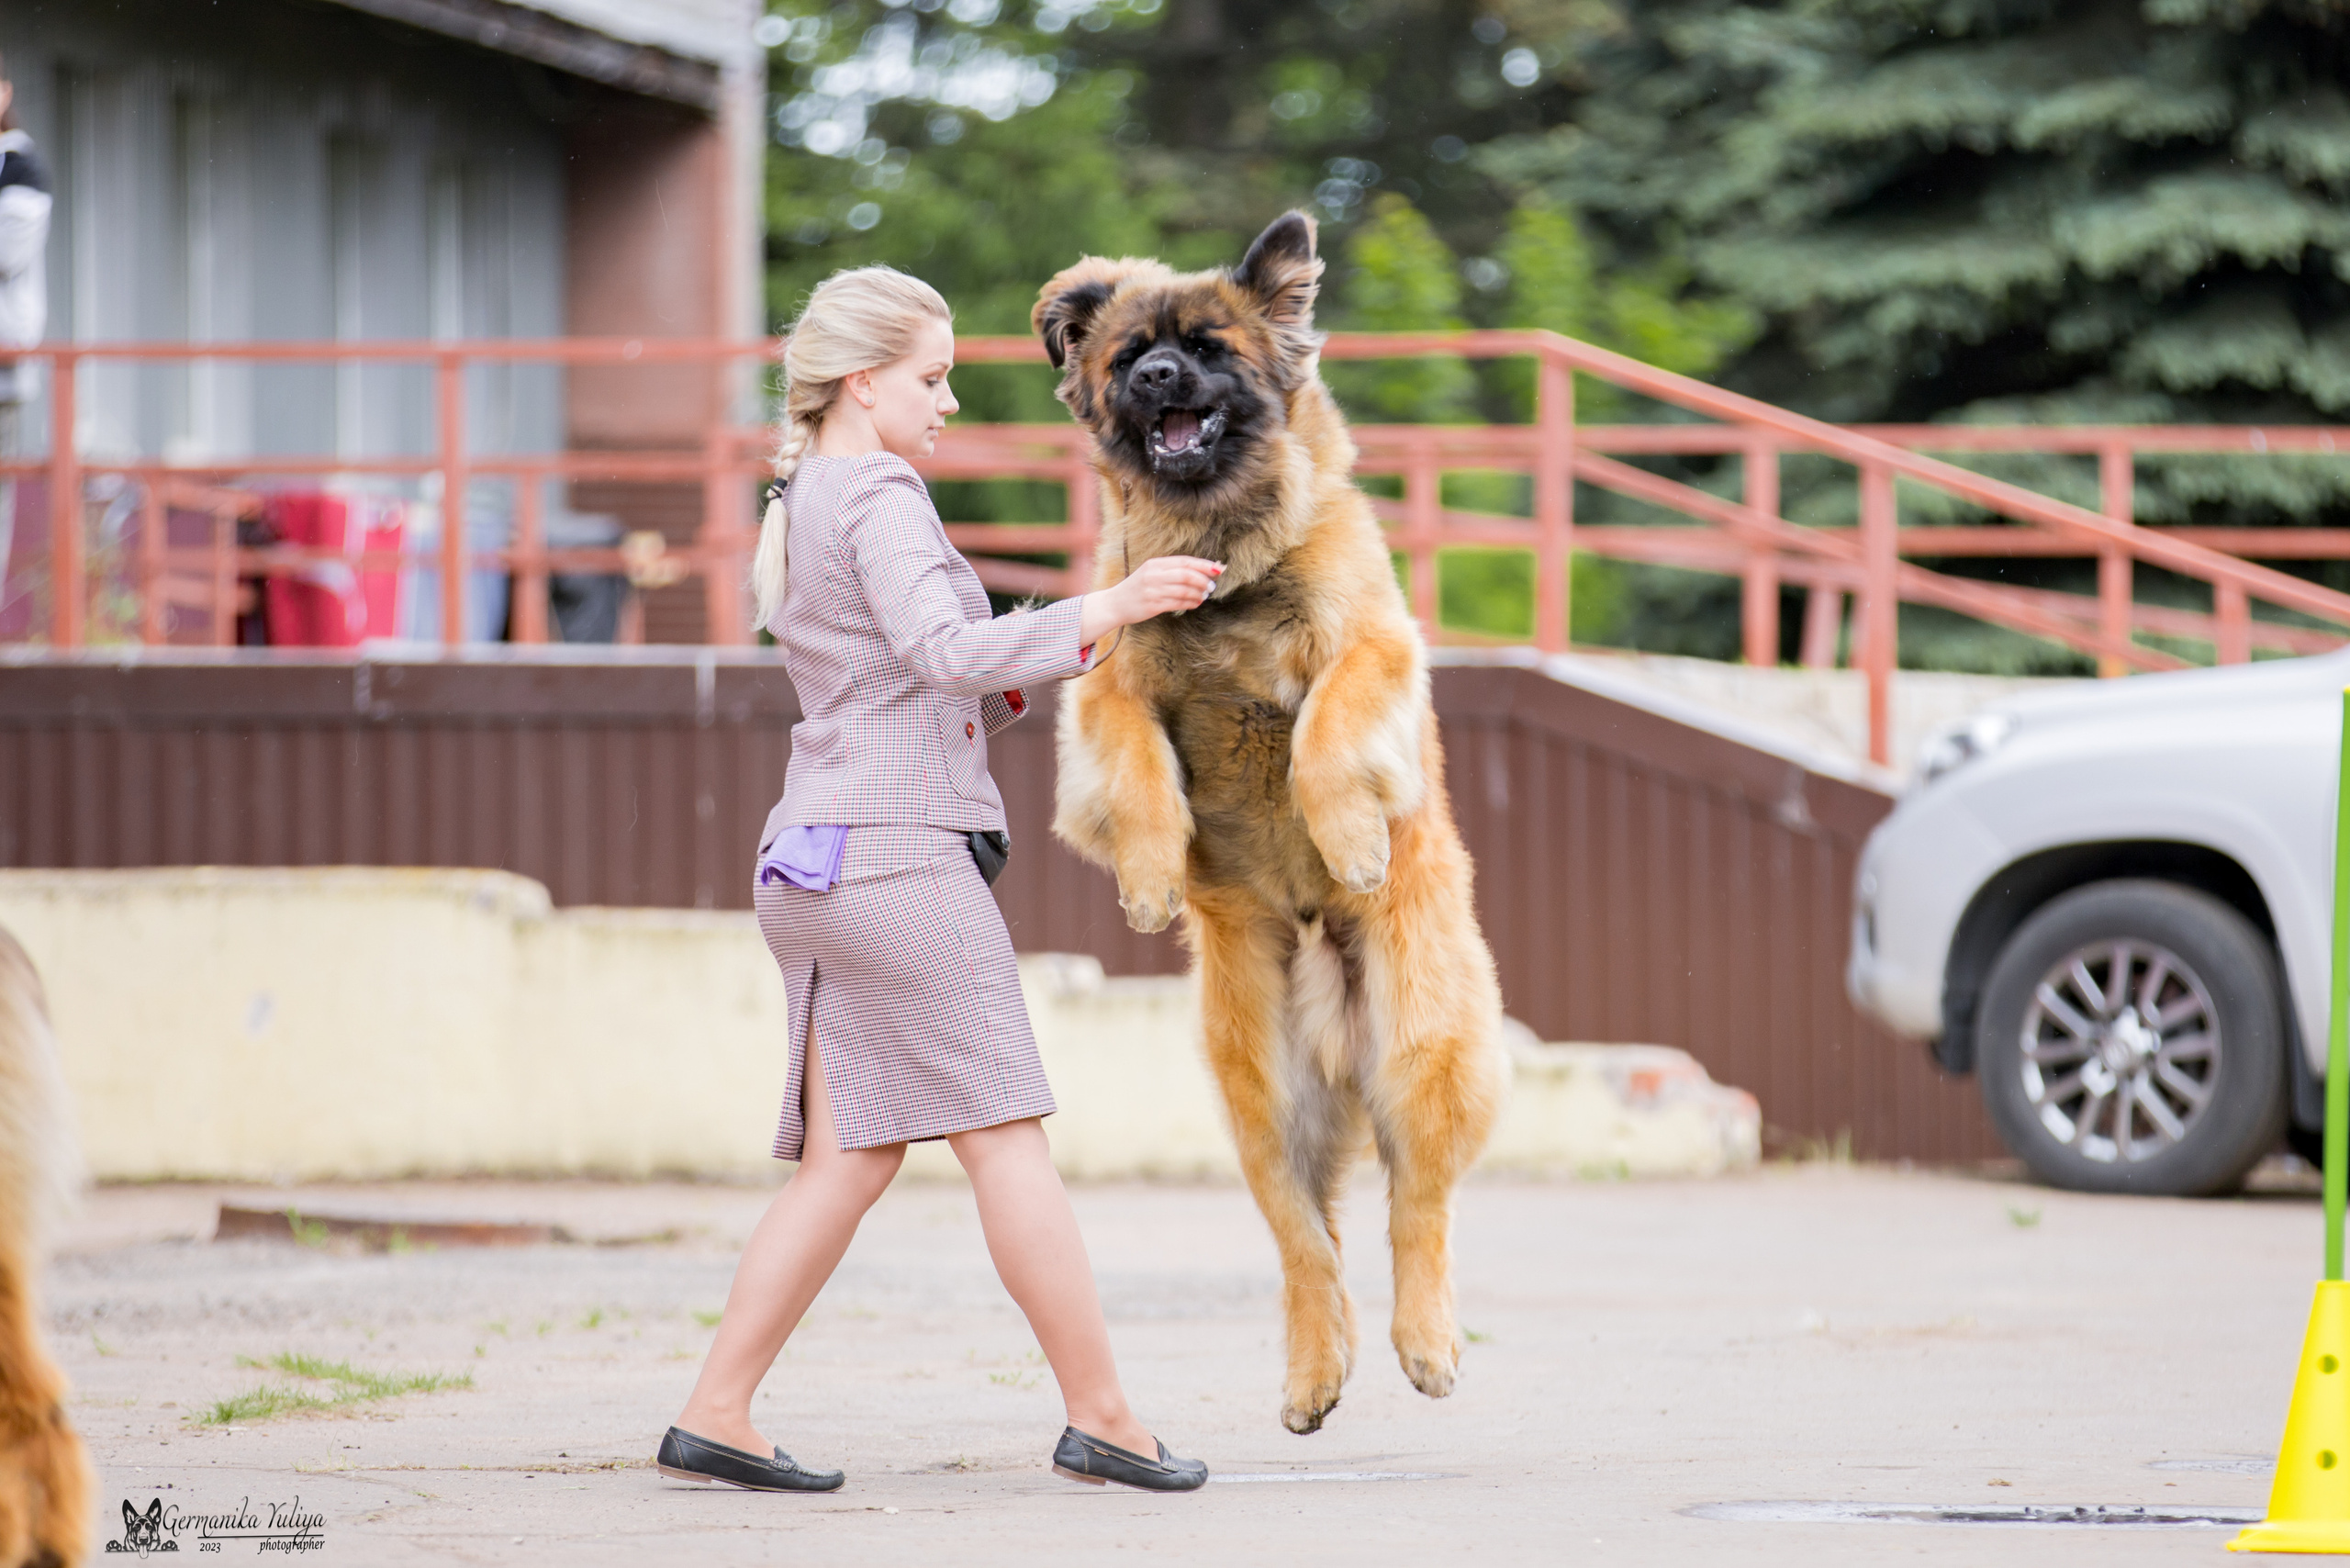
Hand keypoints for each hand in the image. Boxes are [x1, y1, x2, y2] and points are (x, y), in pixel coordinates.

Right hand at [1079, 555, 1223, 645]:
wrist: (1114, 604)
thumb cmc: (1136, 589)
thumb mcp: (1150, 573)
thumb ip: (1171, 571)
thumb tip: (1200, 571)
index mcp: (1154, 564)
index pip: (1184, 561)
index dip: (1203, 565)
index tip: (1218, 568)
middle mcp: (1153, 575)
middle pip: (1186, 575)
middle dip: (1203, 580)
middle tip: (1212, 586)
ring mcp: (1152, 590)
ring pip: (1184, 590)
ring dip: (1198, 593)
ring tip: (1204, 595)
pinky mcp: (1153, 605)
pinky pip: (1177, 603)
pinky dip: (1190, 603)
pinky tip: (1195, 603)